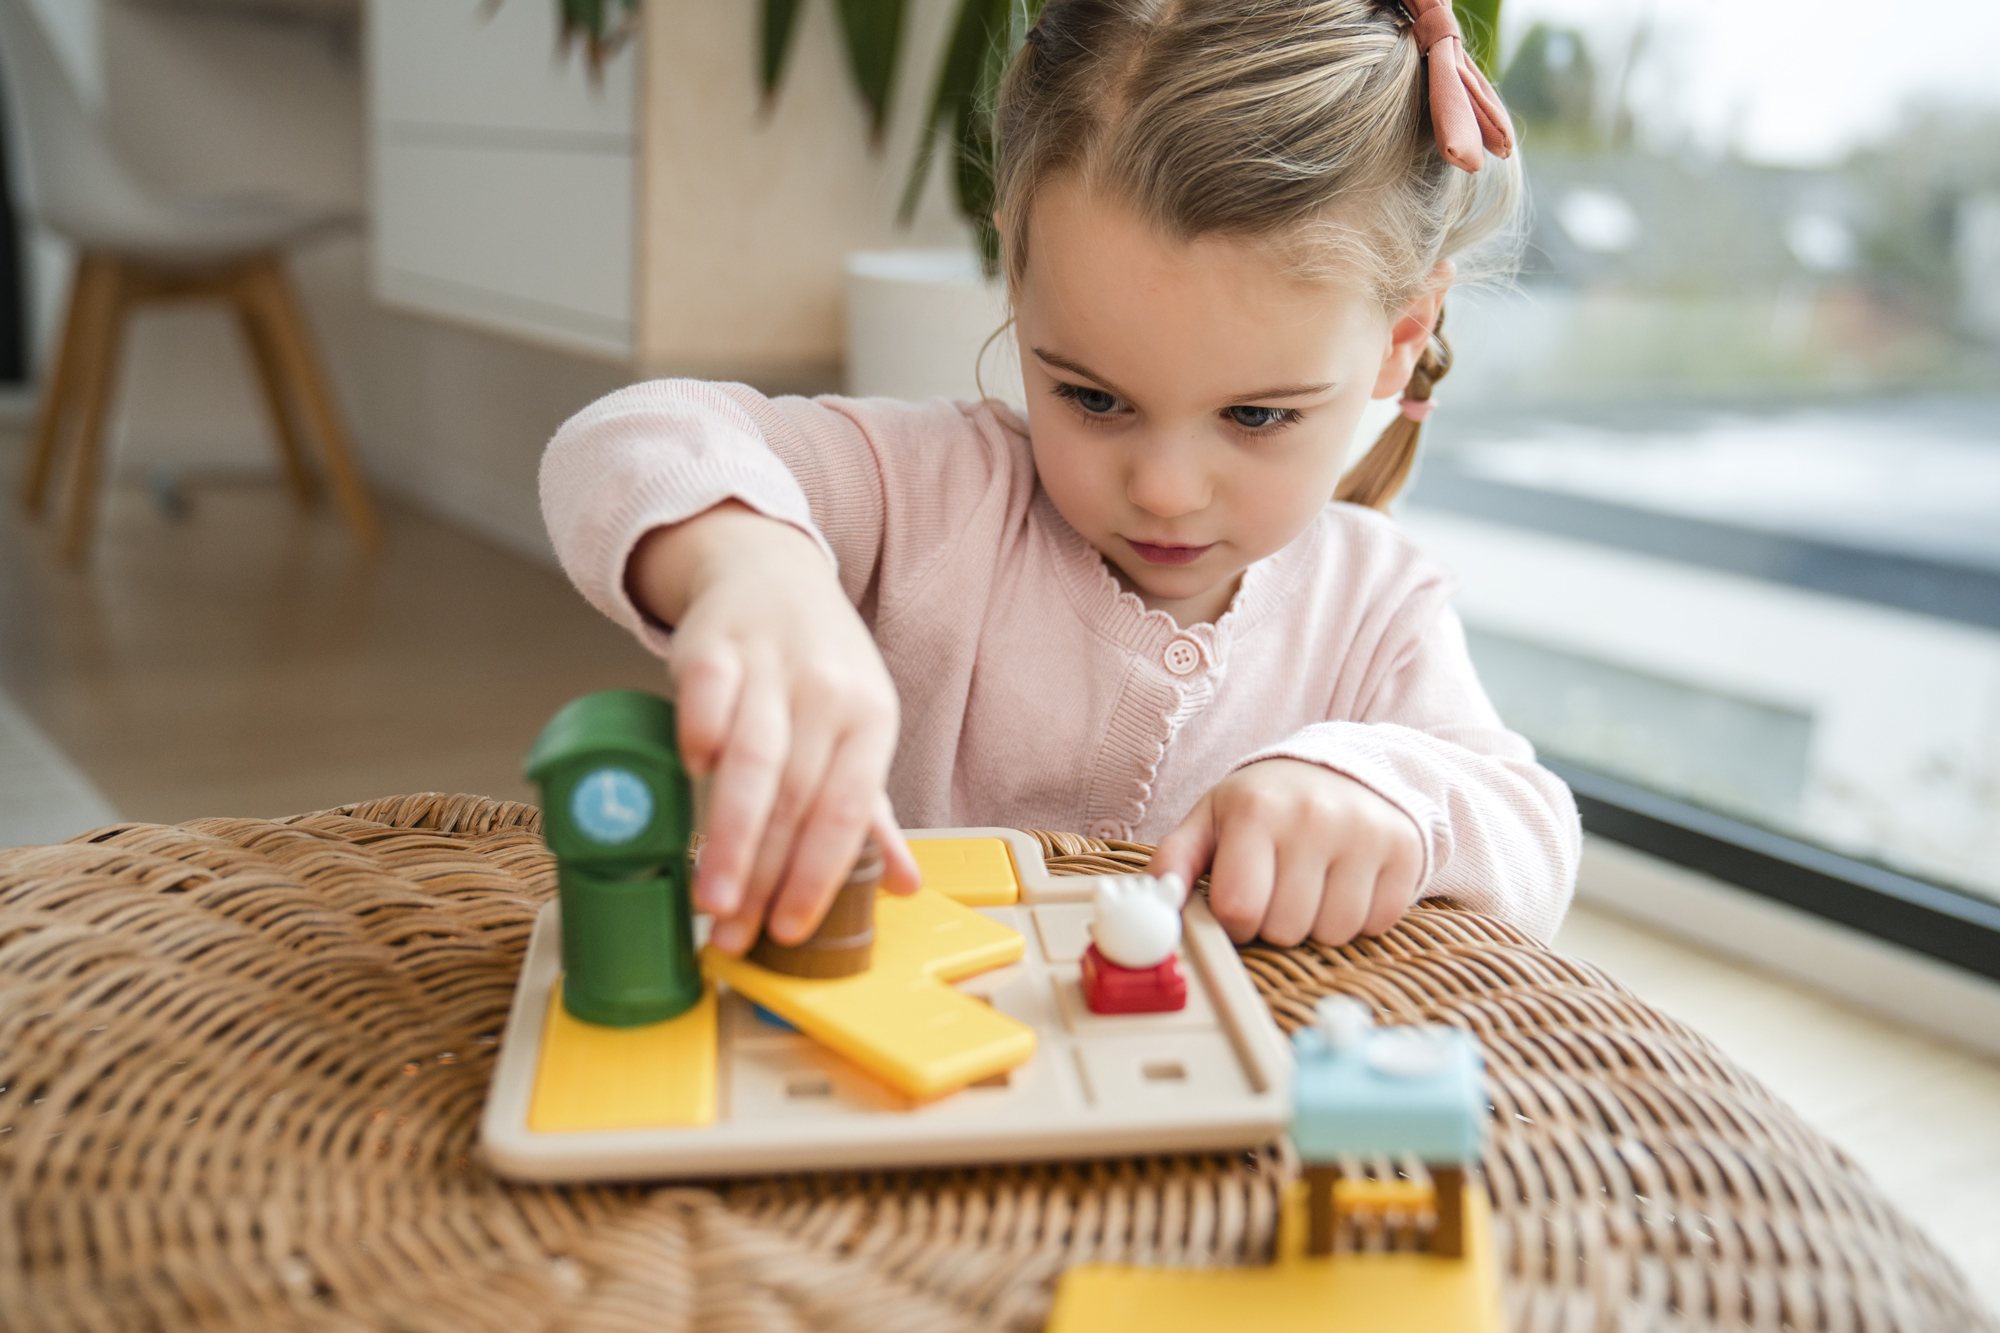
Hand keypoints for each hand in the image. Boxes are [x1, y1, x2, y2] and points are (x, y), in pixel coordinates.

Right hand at [627, 502, 920, 953]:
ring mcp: (771, 665)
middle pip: (795, 797)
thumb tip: (904, 886)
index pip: (848, 810)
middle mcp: (828, 691)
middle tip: (733, 935)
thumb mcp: (858, 730)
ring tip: (709, 898)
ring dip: (729, 837)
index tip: (791, 928)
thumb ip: (870, 814)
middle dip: (763, 876)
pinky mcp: (716, 643)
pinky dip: (698, 736)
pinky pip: (707, 694)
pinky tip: (688, 781)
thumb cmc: (818, 666)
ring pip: (752, 760)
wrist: (771, 573)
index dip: (819, 874)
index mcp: (871, 720)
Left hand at [1147, 759, 1421, 946]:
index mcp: (1257, 810)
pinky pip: (1377, 923)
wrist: (1343, 769)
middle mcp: (1315, 818)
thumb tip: (1153, 903)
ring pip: (1334, 932)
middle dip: (1274, 923)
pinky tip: (1346, 884)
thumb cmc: (1266, 805)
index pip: (1239, 908)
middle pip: (1286, 927)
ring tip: (1311, 886)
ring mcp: (1366, 834)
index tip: (1239, 901)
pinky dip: (1359, 917)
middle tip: (1277, 890)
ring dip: (1317, 924)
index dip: (1235, 921)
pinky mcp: (1405, 851)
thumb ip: (1175, 860)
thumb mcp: (1212, 819)